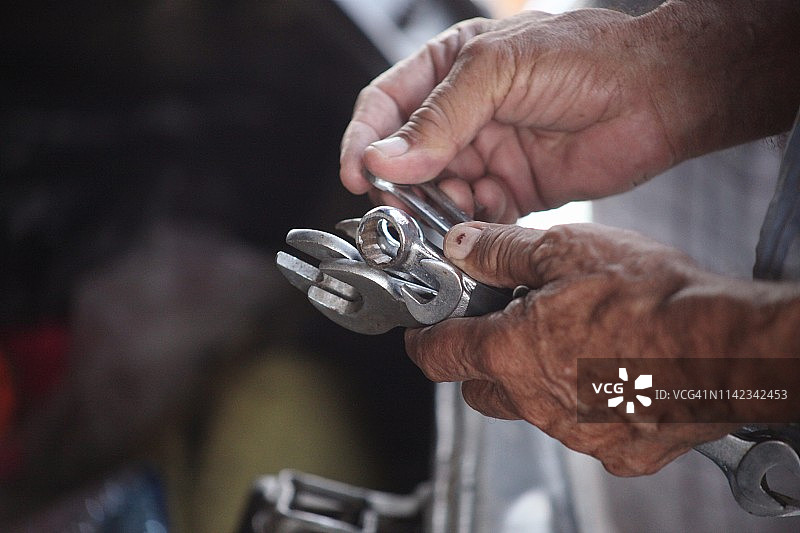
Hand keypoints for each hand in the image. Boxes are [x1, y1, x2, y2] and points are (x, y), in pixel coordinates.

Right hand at [341, 3, 799, 221]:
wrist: (657, 95)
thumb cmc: (587, 57)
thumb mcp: (498, 70)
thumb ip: (440, 118)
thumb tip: (385, 159)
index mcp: (450, 68)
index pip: (386, 106)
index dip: (364, 140)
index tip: (356, 175)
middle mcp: (464, 114)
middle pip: (407, 159)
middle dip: (399, 187)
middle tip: (396, 210)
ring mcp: (488, 153)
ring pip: (438, 193)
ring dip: (433, 212)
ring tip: (441, 221)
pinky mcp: (513, 190)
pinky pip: (475, 217)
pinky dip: (470, 227)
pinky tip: (481, 222)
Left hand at [405, 222, 746, 474]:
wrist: (725, 346)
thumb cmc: (652, 298)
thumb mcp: (565, 250)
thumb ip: (504, 251)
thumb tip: (464, 245)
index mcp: (511, 352)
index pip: (438, 354)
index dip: (424, 340)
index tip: (423, 334)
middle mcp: (535, 401)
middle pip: (482, 387)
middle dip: (483, 360)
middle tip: (508, 330)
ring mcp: (576, 432)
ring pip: (534, 409)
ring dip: (540, 380)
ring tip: (575, 342)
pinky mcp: (619, 451)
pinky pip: (586, 431)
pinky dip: (588, 405)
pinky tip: (613, 374)